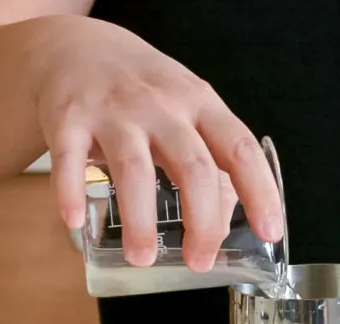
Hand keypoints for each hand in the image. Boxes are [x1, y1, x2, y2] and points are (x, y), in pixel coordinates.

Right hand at [31, 16, 282, 268]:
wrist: (78, 45)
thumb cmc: (146, 92)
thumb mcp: (189, 113)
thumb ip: (210, 166)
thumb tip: (219, 228)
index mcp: (201, 104)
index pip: (241, 149)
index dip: (260, 192)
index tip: (270, 232)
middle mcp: (162, 105)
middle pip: (193, 167)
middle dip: (201, 222)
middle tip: (198, 262)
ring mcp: (114, 110)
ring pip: (134, 170)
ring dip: (140, 221)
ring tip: (142, 258)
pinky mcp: (69, 116)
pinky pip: (69, 159)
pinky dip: (71, 192)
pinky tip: (75, 220)